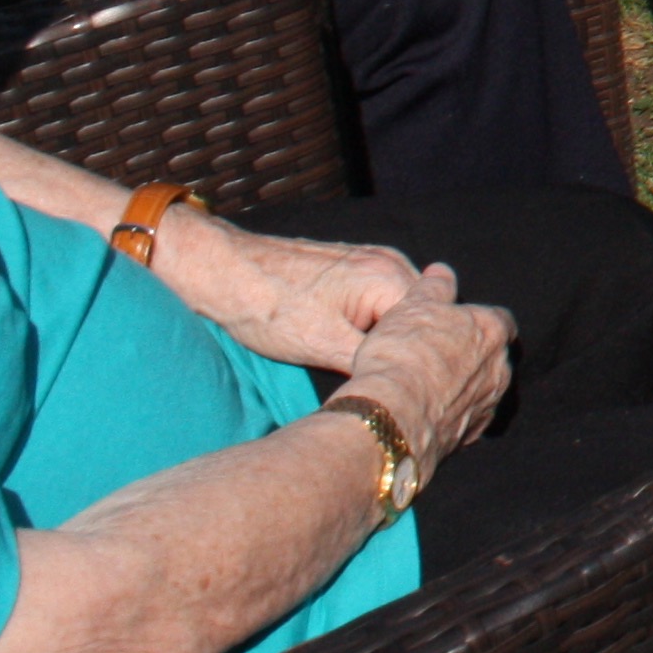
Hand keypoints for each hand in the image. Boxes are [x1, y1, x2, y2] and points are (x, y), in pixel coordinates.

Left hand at [157, 209, 426, 373]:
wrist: (220, 270)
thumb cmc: (266, 306)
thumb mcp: (321, 344)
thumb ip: (371, 361)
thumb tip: (400, 386)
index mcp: (388, 277)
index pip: (432, 326)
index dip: (425, 361)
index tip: (416, 392)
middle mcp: (389, 261)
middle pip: (423, 315)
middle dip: (417, 348)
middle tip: (405, 387)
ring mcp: (371, 260)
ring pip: (402, 308)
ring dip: (398, 337)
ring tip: (388, 371)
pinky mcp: (352, 267)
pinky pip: (384, 299)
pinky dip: (381, 325)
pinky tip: (367, 348)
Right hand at [330, 265, 513, 473]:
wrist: (393, 415)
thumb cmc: (404, 352)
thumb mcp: (414, 306)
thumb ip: (434, 287)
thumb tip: (442, 271)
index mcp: (492, 330)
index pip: (499, 320)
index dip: (478, 321)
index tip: (457, 325)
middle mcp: (500, 368)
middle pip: (494, 357)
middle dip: (473, 356)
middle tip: (439, 356)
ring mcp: (488, 404)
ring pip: (483, 390)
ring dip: (464, 387)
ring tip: (430, 386)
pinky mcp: (471, 435)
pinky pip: (467, 419)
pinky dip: (453, 414)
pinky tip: (428, 412)